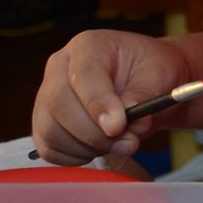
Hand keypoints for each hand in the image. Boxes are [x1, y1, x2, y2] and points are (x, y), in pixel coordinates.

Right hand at [32, 30, 194, 164]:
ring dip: (88, 147)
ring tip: (121, 143)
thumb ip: (143, 96)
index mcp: (88, 46)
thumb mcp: (158, 75)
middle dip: (94, 133)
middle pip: (58, 104)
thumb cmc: (152, 72)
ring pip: (50, 131)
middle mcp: (59, 67)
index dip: (98, 104)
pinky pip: (49, 149)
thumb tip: (131, 124)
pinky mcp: (44, 122)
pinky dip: (76, 156)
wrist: (147, 82)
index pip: (83, 75)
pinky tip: (101, 148)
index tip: (117, 127)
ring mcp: (46, 95)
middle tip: (129, 143)